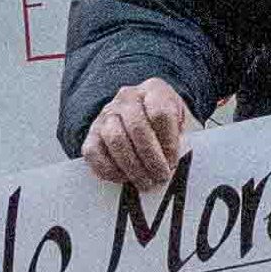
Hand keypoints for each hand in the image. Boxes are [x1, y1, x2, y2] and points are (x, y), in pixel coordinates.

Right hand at [80, 78, 194, 189]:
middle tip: (160, 176)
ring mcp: (106, 113)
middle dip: (150, 157)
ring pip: (115, 139)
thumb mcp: (179, 120)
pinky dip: (109, 169)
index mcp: (153, 90)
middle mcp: (127, 98)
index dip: (168, 141)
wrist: (139, 113)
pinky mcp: (92, 132)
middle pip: (137, 127)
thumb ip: (177, 136)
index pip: (160, 113)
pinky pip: (94, 152)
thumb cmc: (163, 121)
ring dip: (132, 166)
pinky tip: (124, 178)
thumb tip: (170, 163)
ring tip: (145, 182)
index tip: (173, 161)